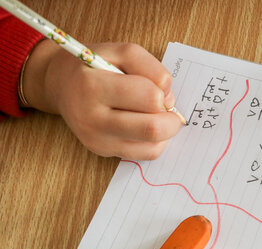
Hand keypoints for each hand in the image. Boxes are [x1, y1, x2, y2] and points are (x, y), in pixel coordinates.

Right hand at [22, 41, 182, 159]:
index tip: (158, 88)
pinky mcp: (103, 151)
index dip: (163, 92)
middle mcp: (92, 118)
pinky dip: (156, 141)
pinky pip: (145, 154)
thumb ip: (150, 67)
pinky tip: (146, 126)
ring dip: (165, 131)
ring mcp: (97, 139)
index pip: (149, 97)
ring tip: (155, 115)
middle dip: (170, 118)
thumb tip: (169, 99)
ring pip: (152, 146)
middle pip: (152, 129)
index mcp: (93, 86)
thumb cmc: (93, 66)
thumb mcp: (120, 51)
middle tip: (166, 107)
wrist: (61, 84)